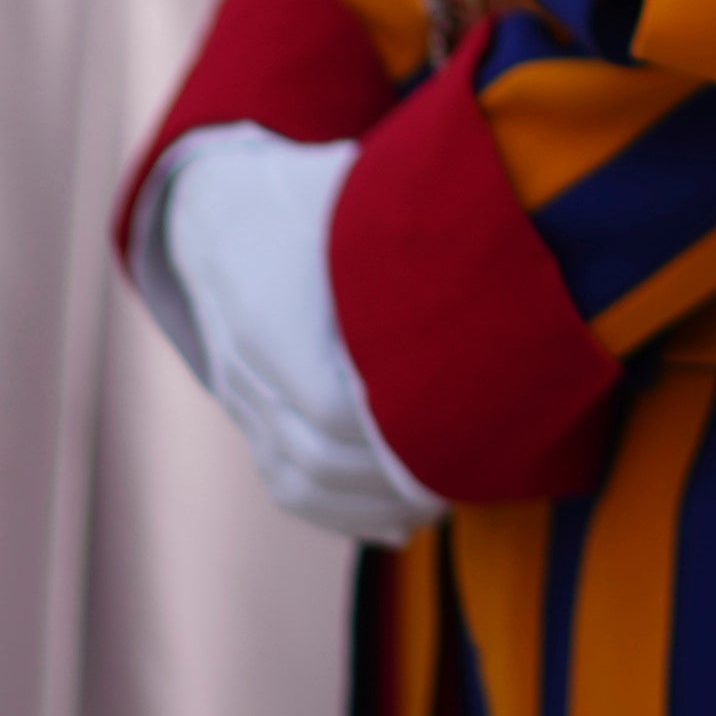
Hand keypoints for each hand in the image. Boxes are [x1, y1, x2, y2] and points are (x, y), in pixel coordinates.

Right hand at [130, 128, 441, 546]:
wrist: (213, 208)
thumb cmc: (304, 192)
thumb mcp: (352, 190)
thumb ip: (411, 217)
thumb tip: (502, 222)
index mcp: (273, 308)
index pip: (329, 403)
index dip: (394, 431)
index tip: (460, 433)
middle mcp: (248, 361)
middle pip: (315, 453)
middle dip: (392, 479)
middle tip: (468, 478)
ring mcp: (240, 393)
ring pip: (297, 478)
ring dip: (371, 505)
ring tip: (441, 506)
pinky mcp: (245, 412)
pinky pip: (282, 480)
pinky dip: (338, 513)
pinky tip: (394, 525)